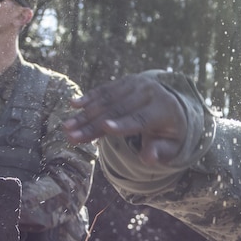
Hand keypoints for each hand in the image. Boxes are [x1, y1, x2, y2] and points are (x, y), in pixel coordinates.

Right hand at [62, 72, 186, 164]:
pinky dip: (89, 97)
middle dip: (93, 124)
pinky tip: (73, 104)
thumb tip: (149, 159)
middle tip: (71, 136)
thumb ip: (160, 152)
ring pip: (107, 100)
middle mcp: (149, 92)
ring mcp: (136, 84)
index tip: (106, 128)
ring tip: (67, 127)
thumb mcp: (172, 145)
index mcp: (164, 109)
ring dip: (85, 114)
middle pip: (117, 111)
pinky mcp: (125, 81)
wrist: (173, 102)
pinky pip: (105, 90)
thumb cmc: (170, 131)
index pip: (141, 119)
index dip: (123, 124)